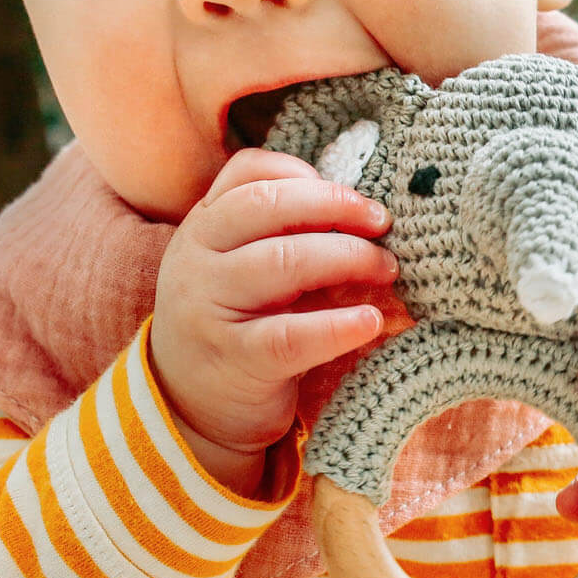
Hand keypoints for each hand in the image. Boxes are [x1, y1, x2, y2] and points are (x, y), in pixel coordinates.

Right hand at [149, 148, 398, 492]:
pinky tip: (371, 321)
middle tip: (383, 224)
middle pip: (268, 206)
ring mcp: (212, 308)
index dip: (306, 175)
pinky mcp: (236, 359)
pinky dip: (338, 326)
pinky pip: (290, 335)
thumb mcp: (240, 266)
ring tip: (387, 268)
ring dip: (348, 257)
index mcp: (204, 226)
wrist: (190, 405)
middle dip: (336, 207)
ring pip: (283, 262)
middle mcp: (198, 259)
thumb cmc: (237, 323)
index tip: (353, 195)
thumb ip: (280, 232)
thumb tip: (361, 209)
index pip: (248, 172)